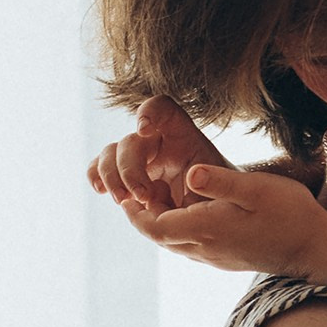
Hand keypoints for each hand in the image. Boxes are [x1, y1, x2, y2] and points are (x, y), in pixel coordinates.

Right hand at [87, 93, 222, 212]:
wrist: (216, 217)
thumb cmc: (226, 199)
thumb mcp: (230, 189)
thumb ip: (218, 182)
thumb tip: (193, 178)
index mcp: (183, 137)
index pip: (163, 109)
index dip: (150, 112)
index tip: (144, 130)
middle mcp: (157, 143)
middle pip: (131, 140)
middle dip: (130, 169)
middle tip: (141, 196)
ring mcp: (138, 160)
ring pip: (111, 153)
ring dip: (111, 176)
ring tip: (124, 201)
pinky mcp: (125, 178)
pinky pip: (101, 170)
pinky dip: (97, 177)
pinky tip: (101, 190)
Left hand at [149, 160, 326, 281]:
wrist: (316, 249)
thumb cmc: (289, 213)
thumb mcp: (255, 188)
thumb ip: (219, 181)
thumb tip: (189, 171)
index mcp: (206, 228)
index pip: (154, 228)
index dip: (135, 214)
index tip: (126, 196)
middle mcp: (205, 248)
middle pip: (160, 238)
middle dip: (142, 217)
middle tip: (134, 193)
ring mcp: (216, 257)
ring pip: (175, 243)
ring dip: (160, 224)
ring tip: (156, 198)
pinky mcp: (226, 258)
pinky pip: (191, 246)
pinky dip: (178, 230)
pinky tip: (187, 212)